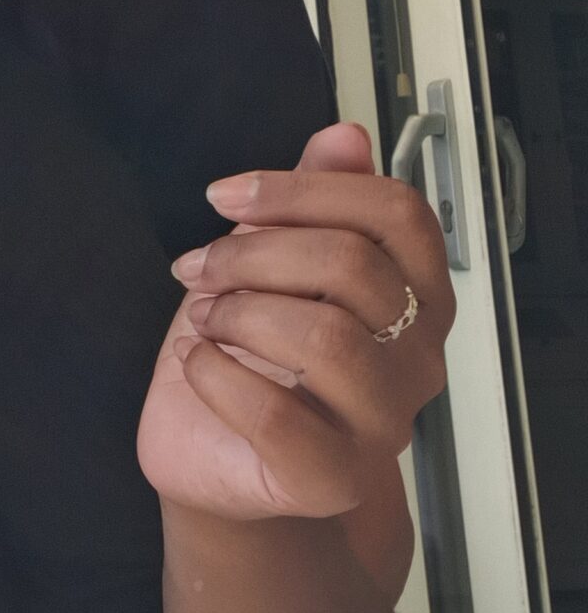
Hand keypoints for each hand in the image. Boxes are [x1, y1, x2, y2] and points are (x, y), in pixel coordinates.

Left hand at [137, 122, 452, 520]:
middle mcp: (416, 358)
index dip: (304, 190)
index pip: (398, 213)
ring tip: (203, 319)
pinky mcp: (331, 478)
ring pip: (326, 338)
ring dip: (239, 313)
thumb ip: (312, 201)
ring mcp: (382, 423)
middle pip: (354, 265)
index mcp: (415, 294)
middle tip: (199, 268)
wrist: (217, 460)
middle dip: (253, 253)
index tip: (223, 195)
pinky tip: (196, 363)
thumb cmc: (248, 354)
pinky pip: (278, 416)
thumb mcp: (268, 264)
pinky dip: (217, 376)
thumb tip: (344, 134)